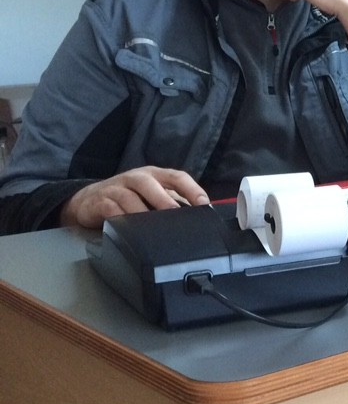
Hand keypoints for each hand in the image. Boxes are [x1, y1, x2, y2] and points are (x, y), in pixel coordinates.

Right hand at [61, 167, 209, 229]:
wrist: (88, 200)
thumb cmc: (128, 197)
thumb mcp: (151, 196)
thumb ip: (171, 202)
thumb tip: (196, 218)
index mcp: (154, 175)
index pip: (177, 177)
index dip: (192, 189)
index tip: (204, 204)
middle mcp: (136, 178)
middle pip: (150, 183)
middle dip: (164, 199)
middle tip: (175, 213)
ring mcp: (116, 188)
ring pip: (129, 197)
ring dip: (141, 211)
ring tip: (153, 226)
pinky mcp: (100, 201)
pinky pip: (110, 208)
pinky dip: (120, 217)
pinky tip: (128, 228)